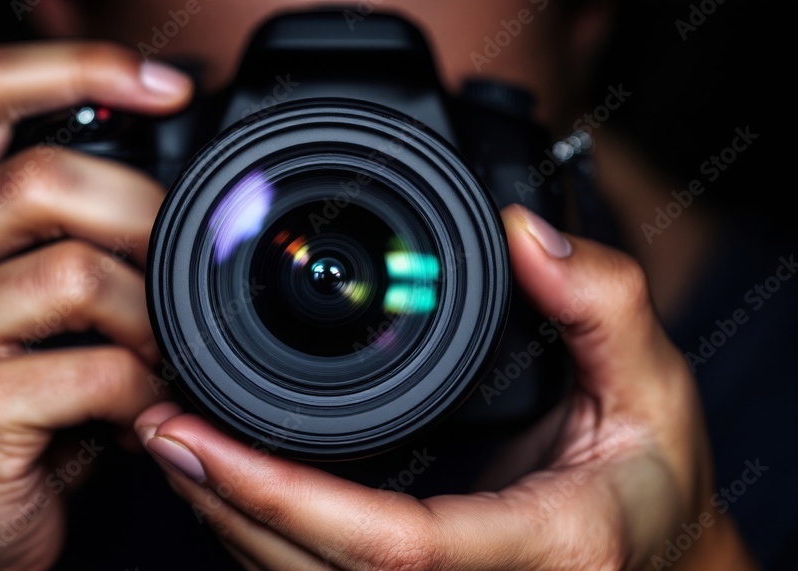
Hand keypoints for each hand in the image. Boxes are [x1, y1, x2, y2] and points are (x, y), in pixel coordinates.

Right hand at [0, 42, 191, 569]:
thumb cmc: (10, 405)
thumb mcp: (35, 306)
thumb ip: (77, 240)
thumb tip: (183, 204)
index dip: (80, 70)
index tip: (168, 90)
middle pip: (45, 180)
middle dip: (145, 223)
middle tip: (182, 277)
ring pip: (78, 274)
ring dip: (149, 321)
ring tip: (160, 357)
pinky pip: (95, 370)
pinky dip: (143, 392)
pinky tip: (139, 411)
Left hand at [136, 205, 756, 569]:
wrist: (657, 556)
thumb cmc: (652, 481)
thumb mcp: (653, 385)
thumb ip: (601, 304)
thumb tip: (524, 234)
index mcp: (536, 550)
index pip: (388, 548)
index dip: (280, 499)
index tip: (196, 439)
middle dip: (221, 503)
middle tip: (155, 425)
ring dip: (225, 517)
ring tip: (169, 441)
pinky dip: (258, 530)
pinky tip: (223, 479)